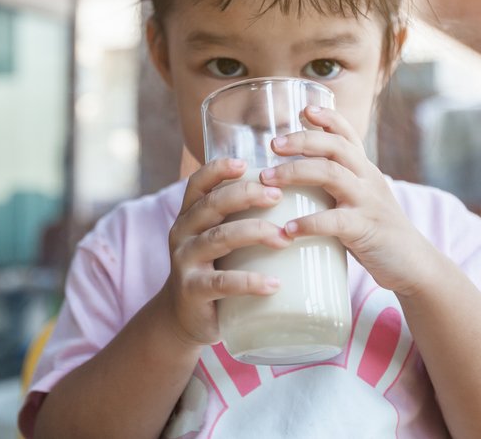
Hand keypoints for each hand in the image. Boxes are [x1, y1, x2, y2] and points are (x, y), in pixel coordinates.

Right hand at [160, 158, 291, 346]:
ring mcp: (185, 262)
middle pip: (212, 205)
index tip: (246, 163)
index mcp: (190, 215)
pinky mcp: (193, 290)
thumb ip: (240, 218)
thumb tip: (298, 195)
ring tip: (285, 238)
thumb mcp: (219, 239)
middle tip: (278, 195)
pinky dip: (249, 281)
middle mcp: (183, 233)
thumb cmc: (214, 269)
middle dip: (246, 195)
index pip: (198, 183)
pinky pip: (222, 283)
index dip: (219, 169)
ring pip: (219, 237)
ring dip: (255, 232)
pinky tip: (274, 284)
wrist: (184, 318)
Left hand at [259, 106, 440, 297]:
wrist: (413, 264)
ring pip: (332, 174)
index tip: (304, 109)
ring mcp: (368, 203)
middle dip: (301, 140)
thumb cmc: (375, 230)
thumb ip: (335, 184)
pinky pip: (335, 221)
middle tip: (273, 145)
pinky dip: (309, 223)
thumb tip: (291, 175)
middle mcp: (368, 179)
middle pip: (335, 146)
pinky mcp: (366, 230)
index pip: (348, 134)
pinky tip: (288, 228)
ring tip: (267, 181)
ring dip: (295, 173)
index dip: (328, 118)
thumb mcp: (359, 198)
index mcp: (364, 169)